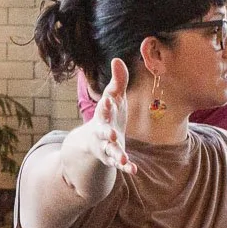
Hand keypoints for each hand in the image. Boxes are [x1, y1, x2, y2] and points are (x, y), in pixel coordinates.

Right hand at [66, 58, 134, 176]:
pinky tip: (133, 169)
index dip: (106, 105)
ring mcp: (106, 147)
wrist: (93, 141)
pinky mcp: (113, 158)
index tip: (109, 99)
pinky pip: (119, 163)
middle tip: (110, 134)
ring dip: (116, 155)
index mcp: (103, 116)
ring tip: (122, 159)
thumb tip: (117, 58)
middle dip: (105, 133)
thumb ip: (118, 81)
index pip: (104, 109)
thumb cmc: (108, 114)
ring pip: (110, 152)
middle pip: (103, 133)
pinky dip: (126, 166)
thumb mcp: (113, 97)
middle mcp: (102, 132)